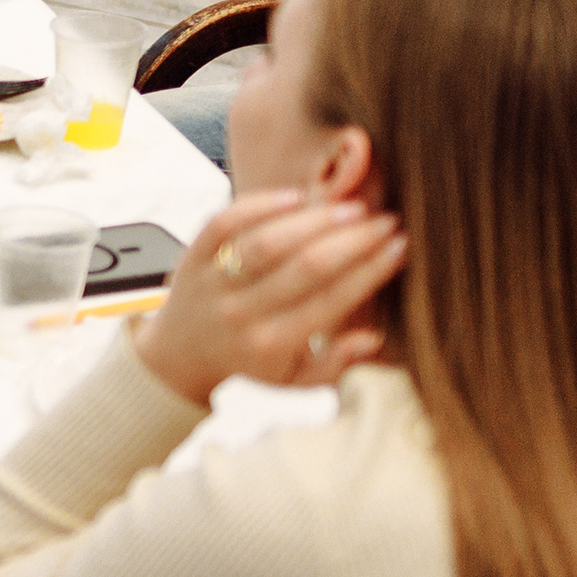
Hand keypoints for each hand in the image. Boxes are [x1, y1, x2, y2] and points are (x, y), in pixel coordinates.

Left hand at [131, 191, 403, 403]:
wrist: (176, 360)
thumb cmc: (248, 366)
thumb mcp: (294, 382)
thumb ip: (335, 365)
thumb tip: (374, 339)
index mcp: (271, 344)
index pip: (332, 301)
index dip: (371, 271)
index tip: (401, 247)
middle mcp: (241, 313)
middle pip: (306, 268)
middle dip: (354, 241)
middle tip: (387, 222)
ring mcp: (214, 281)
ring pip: (268, 242)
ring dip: (314, 220)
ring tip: (352, 208)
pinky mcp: (194, 256)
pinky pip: (225, 222)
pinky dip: (260, 205)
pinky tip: (298, 195)